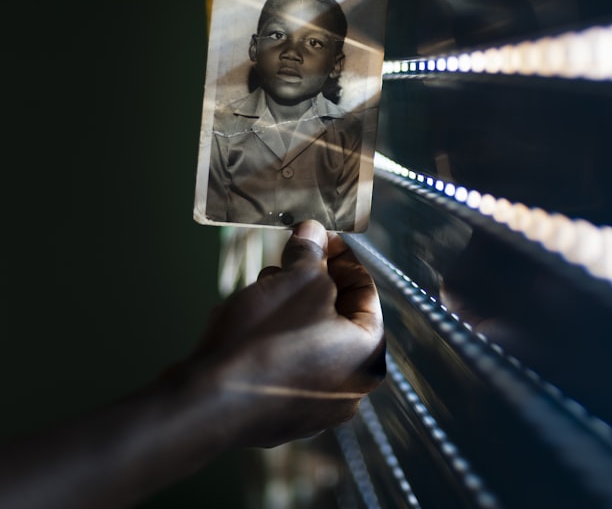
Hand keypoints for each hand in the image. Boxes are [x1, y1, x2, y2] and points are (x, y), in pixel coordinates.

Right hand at [181, 219, 385, 447]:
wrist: (204, 403)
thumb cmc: (265, 338)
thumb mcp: (297, 280)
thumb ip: (311, 253)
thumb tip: (312, 232)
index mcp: (368, 357)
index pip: (365, 292)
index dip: (340, 256)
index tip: (319, 236)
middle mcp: (349, 390)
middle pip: (336, 316)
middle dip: (311, 280)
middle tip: (288, 257)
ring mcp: (313, 409)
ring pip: (307, 339)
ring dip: (288, 306)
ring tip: (262, 285)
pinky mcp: (277, 418)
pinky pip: (282, 364)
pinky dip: (270, 338)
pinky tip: (246, 319)